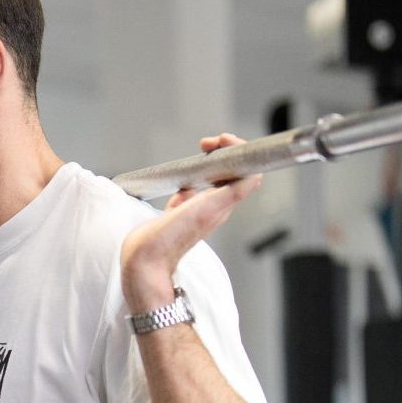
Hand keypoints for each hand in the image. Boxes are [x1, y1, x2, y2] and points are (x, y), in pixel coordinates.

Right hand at [120, 133, 260, 308]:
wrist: (146, 261)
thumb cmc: (174, 238)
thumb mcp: (207, 209)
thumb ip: (233, 192)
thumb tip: (256, 175)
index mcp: (222, 204)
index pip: (243, 171)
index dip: (236, 150)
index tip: (219, 142)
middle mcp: (212, 207)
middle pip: (228, 172)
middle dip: (222, 151)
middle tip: (205, 144)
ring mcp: (195, 210)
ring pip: (210, 179)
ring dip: (207, 162)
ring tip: (199, 151)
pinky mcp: (177, 214)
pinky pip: (188, 191)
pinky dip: (188, 178)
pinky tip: (180, 180)